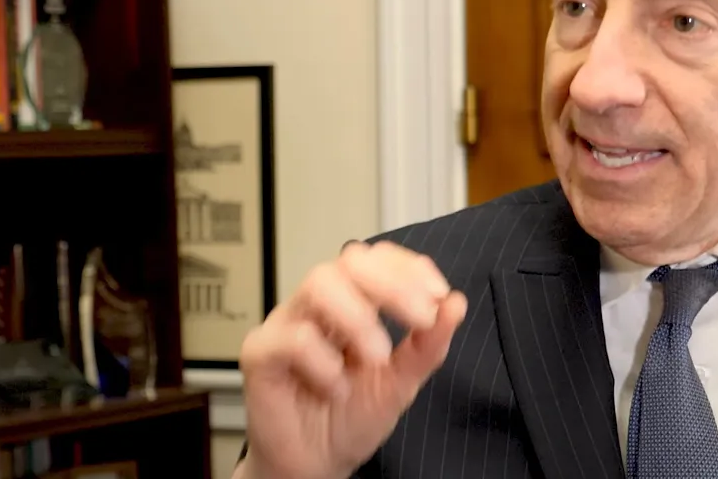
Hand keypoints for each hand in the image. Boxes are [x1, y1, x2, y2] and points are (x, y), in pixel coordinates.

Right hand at [237, 240, 467, 478]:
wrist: (315, 465)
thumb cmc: (351, 418)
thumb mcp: (401, 382)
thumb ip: (428, 346)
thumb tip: (456, 304)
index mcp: (353, 302)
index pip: (377, 259)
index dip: (409, 268)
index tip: (439, 295)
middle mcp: (319, 305)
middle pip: (349, 261)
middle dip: (393, 285)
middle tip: (421, 318)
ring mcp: (288, 323)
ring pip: (319, 285)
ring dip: (359, 317)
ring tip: (378, 357)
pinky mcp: (262, 354)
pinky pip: (291, 337)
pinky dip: (323, 362)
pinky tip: (337, 389)